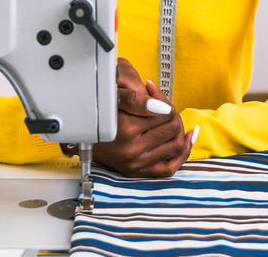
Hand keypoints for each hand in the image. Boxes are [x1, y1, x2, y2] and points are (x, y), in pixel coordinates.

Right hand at [92, 58, 193, 177]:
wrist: (81, 135)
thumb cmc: (99, 111)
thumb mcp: (113, 96)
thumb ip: (136, 99)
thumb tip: (164, 109)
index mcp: (126, 128)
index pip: (166, 112)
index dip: (164, 100)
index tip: (155, 94)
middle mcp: (131, 149)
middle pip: (173, 128)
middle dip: (173, 114)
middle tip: (164, 107)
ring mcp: (135, 163)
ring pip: (176, 145)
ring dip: (179, 131)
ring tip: (172, 121)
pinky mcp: (137, 172)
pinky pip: (170, 167)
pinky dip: (183, 153)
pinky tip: (187, 138)